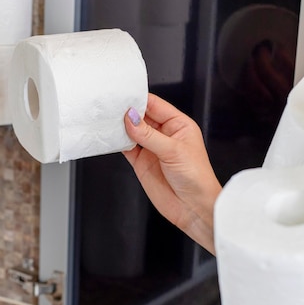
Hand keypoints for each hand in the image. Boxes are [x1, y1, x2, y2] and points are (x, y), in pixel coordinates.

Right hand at [123, 94, 220, 253]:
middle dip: (127, 112)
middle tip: (111, 107)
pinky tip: (110, 138)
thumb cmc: (197, 178)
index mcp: (178, 125)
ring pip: (132, 132)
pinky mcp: (141, 163)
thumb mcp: (174, 151)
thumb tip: (131, 118)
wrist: (193, 208)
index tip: (124, 96)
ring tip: (107, 120)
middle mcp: (164, 135)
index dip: (140, 100)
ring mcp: (152, 149)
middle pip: (141, 116)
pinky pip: (126, 148)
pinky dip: (117, 143)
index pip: (156, 105)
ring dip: (120, 127)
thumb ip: (149, 135)